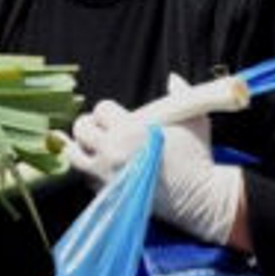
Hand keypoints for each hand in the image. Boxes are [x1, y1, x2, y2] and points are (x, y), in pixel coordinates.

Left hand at [67, 75, 243, 244]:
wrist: (199, 197)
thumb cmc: (197, 155)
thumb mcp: (194, 119)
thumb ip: (181, 94)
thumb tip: (173, 78)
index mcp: (130, 129)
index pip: (101, 109)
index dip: (108, 110)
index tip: (118, 115)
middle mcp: (113, 151)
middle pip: (81, 128)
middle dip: (90, 125)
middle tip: (101, 129)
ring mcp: (107, 175)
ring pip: (74, 155)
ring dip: (82, 147)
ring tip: (94, 146)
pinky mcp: (109, 195)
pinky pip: (86, 179)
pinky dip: (91, 172)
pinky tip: (105, 168)